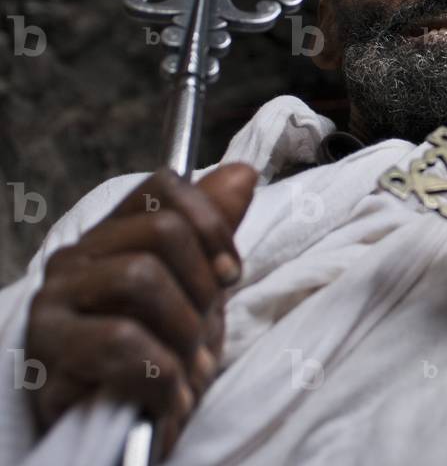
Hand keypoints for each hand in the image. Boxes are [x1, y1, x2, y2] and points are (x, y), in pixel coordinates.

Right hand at [25, 163, 256, 453]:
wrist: (119, 431)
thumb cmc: (157, 354)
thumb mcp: (196, 290)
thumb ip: (210, 231)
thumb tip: (243, 173)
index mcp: (113, 235)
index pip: (165, 187)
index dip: (212, 224)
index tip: (232, 273)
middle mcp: (77, 257)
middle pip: (163, 231)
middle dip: (204, 287)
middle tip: (207, 333)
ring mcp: (56, 300)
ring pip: (141, 278)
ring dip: (185, 334)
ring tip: (189, 370)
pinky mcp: (47, 350)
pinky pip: (121, 341)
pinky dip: (162, 375)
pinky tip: (169, 397)